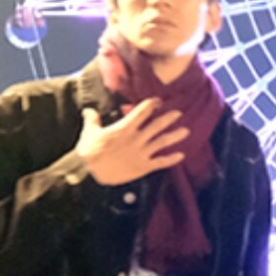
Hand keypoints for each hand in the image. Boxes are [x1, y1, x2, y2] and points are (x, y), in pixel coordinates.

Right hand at [73, 100, 187, 185]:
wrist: (90, 173)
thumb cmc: (89, 153)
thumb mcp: (89, 132)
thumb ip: (92, 120)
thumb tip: (89, 111)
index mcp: (124, 128)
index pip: (142, 111)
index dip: (152, 104)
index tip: (158, 101)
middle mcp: (136, 139)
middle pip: (156, 125)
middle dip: (168, 118)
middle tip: (178, 113)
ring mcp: (141, 153)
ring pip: (162, 142)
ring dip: (175, 136)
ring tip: (186, 131)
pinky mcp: (142, 167)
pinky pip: (160, 162)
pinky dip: (171, 159)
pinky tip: (181, 155)